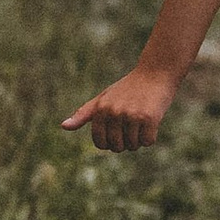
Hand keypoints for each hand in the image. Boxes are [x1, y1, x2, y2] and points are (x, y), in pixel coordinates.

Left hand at [61, 63, 182, 150]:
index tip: (117, 132)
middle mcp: (114, 112)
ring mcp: (132, 115)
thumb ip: (84, 114)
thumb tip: (63, 126)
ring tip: (142, 121)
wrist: (155, 72)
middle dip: (125, 142)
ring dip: (139, 139)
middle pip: (117, 147)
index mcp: (101, 109)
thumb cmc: (128, 88)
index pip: (100, 143)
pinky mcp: (149, 118)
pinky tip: (152, 121)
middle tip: (132, 126)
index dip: (110, 143)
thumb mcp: (103, 98)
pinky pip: (147, 141)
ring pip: (133, 145)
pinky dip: (150, 137)